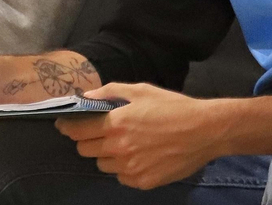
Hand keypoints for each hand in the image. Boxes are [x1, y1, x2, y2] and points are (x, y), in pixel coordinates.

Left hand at [54, 83, 226, 189]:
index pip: (76, 131)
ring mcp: (131, 168)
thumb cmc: (172, 107)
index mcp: (115, 124)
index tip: (65, 125)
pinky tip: (138, 156)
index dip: (68, 127)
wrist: (205, 131)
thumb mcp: (140, 91)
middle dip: (88, 140)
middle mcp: (119, 149)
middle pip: (85, 150)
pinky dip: (124, 168)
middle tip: (101, 133)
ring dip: (106, 155)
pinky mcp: (143, 182)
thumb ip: (109, 92)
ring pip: (102, 165)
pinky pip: (121, 177)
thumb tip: (85, 96)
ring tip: (124, 144)